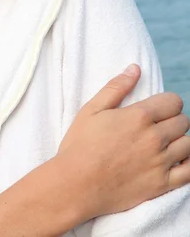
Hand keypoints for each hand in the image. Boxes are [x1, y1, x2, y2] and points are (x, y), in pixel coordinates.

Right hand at [57, 63, 189, 220]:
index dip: (168, 102)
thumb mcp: (92, 109)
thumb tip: (135, 68)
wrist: (76, 185)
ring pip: (189, 145)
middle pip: (183, 121)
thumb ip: (116, 87)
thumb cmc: (80, 145)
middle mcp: (154, 138)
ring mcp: (160, 162)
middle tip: (159, 126)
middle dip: (174, 120)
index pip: (173, 101)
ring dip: (180, 141)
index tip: (159, 108)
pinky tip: (176, 162)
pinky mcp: (161, 184)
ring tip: (166, 144)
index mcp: (139, 116)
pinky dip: (188, 164)